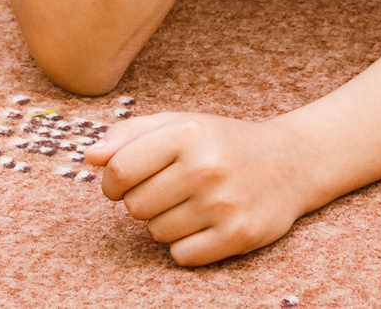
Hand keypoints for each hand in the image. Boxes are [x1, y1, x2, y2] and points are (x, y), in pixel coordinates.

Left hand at [85, 110, 313, 265]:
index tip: (125, 181)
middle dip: (143, 201)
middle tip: (170, 189)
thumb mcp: (179, 124)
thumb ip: (130, 135)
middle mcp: (206, 167)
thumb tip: (90, 156)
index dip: (112, 182)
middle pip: (134, 207)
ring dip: (166, 222)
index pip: (119, 171)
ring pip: (157, 233)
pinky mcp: (238, 235)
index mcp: (186, 133)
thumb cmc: (222, 142)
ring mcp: (224, 204)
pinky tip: (206, 223)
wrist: (290, 163)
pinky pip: (182, 255)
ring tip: (192, 203)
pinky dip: (186, 244)